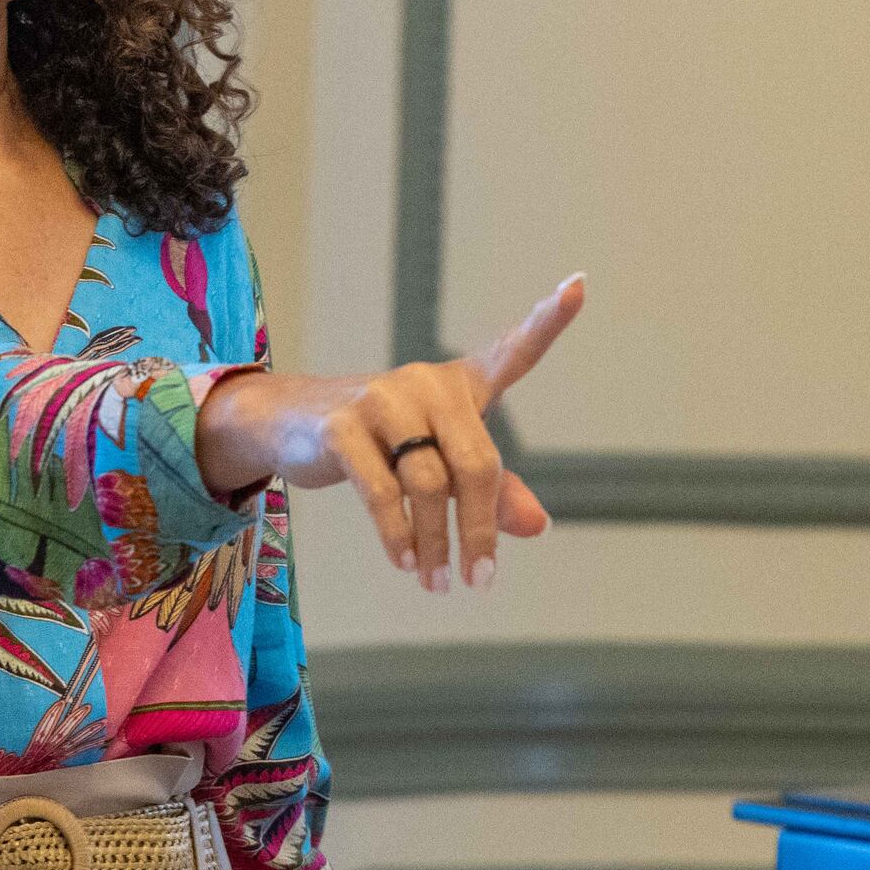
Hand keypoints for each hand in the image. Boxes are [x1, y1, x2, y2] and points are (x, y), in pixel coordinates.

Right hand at [193, 276, 587, 591]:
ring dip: (435, 543)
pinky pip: (381, 491)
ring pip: (428, 484)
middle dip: (479, 528)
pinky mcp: (344, 427)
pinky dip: (397, 534)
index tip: (577, 286)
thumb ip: (493, 493)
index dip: (546, 320)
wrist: (292, 426)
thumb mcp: (440, 464)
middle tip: (480, 580)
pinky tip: (405, 562)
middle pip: (476, 462)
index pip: (513, 351)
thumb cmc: (383, 445)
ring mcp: (383, 400)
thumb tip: (537, 526)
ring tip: (439, 583)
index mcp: (460, 385)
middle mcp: (427, 383)